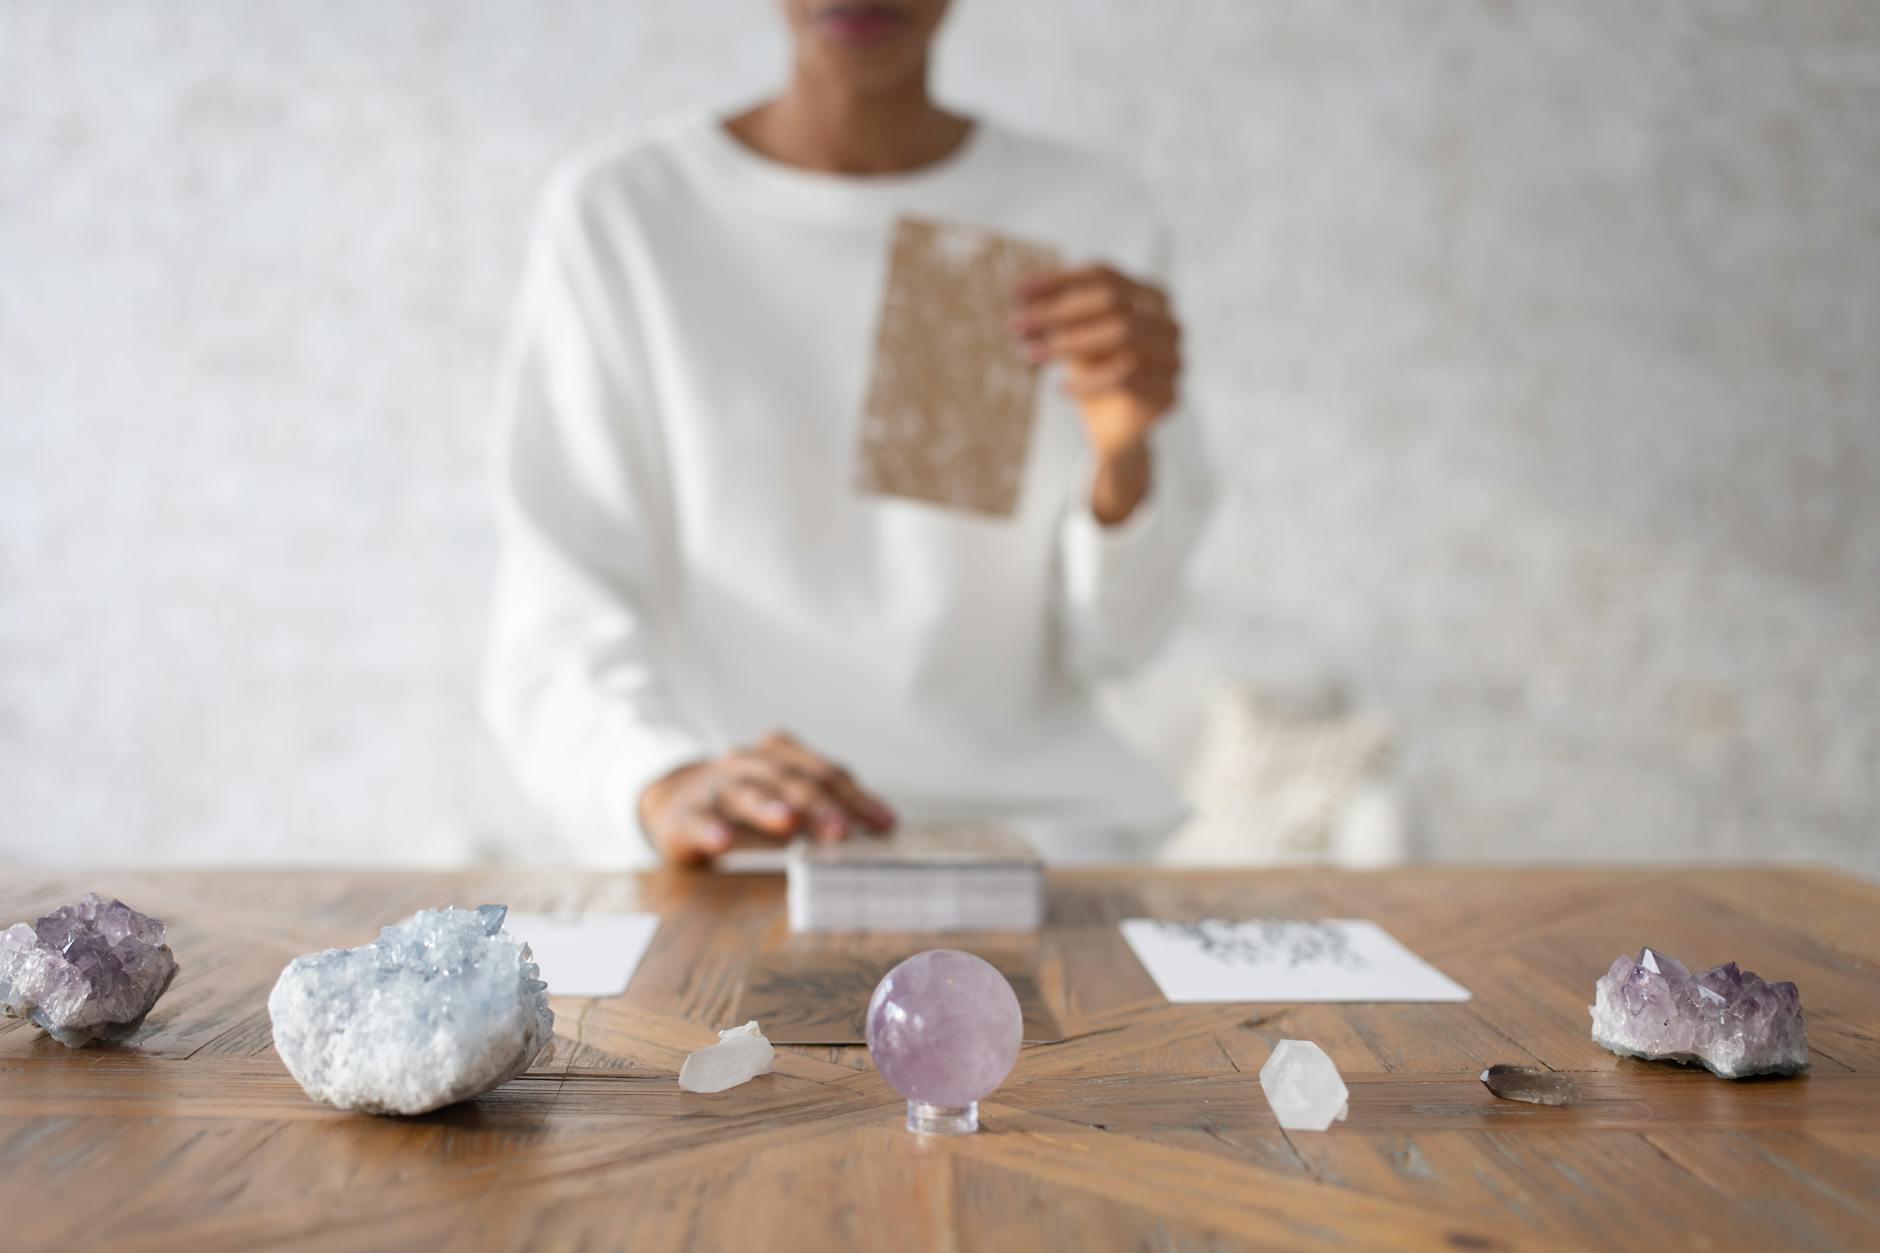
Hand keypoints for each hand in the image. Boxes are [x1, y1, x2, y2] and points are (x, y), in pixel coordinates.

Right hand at [637, 730, 895, 864]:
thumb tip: (880, 829)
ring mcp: (714, 787)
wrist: (674, 802)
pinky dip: (711, 830)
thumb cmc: (746, 802)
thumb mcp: (785, 797)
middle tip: (842, 831)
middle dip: (818, 805)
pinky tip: (723, 841)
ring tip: (789, 823)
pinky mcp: (684, 815)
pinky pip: (699, 821)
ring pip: (745, 793)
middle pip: (789, 780)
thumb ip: (824, 807)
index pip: (824, 772)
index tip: (884, 825)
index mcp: (778, 754)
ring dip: (769, 807)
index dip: (856, 797)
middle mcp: (748, 763)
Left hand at [1012, 264, 1182, 519]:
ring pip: (1123, 335)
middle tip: (1017, 327)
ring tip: (1032, 356)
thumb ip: (1055, 314)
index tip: (1016, 294)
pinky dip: (1087, 381)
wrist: (1116, 431)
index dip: (1060, 281)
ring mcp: (1173, 358)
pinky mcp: (1168, 394)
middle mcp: (1168, 323)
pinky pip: (1126, 377)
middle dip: (1059, 312)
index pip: (1104, 275)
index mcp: (1149, 297)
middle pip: (1113, 302)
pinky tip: (1061, 388)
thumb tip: (1021, 295)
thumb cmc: (1095, 374)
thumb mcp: (1072, 337)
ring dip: (1069, 343)